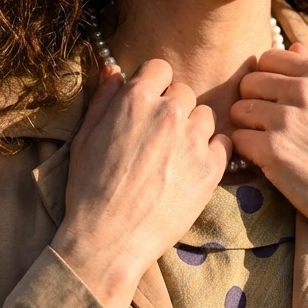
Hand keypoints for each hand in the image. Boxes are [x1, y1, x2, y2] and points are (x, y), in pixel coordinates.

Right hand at [51, 61, 229, 307]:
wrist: (109, 239)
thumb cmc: (89, 189)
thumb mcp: (84, 138)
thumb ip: (103, 99)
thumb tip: (114, 70)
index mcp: (136, 101)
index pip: (159, 68)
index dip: (154, 84)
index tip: (150, 103)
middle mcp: (169, 113)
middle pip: (184, 92)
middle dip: (173, 108)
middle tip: (160, 136)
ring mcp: (194, 140)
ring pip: (205, 116)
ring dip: (193, 129)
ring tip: (175, 155)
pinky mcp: (211, 168)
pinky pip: (223, 144)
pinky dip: (212, 152)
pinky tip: (192, 168)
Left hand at [230, 43, 307, 307]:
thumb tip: (292, 44)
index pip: (267, 58)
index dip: (265, 81)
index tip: (275, 101)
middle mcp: (305, 91)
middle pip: (248, 83)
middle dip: (252, 104)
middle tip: (267, 126)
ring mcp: (287, 120)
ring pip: (238, 110)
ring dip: (247, 129)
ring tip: (267, 145)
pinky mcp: (273, 151)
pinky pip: (238, 139)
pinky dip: (246, 152)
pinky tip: (266, 162)